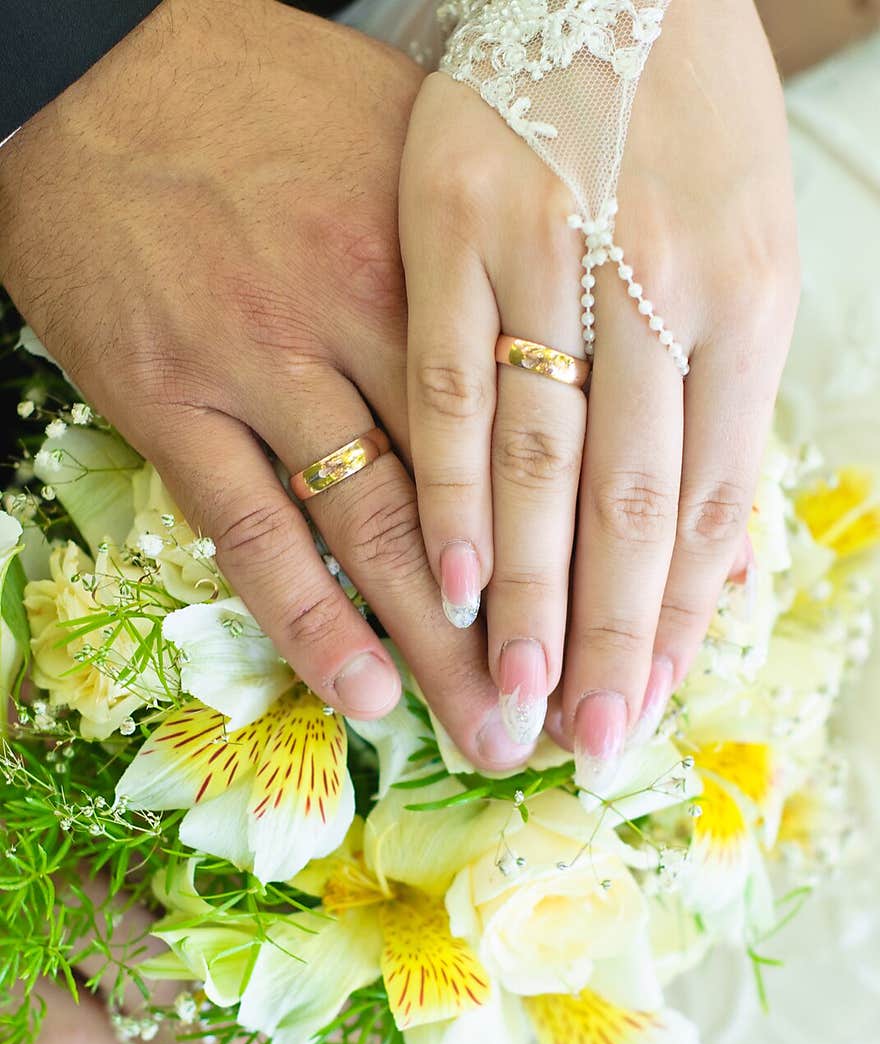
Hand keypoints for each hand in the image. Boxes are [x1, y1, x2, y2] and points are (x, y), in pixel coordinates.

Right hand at [0, 0, 526, 771]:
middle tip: (577, 716)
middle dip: (533, 621)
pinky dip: (311, 617)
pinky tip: (365, 690)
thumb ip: (500, 246)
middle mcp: (367, 311)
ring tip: (491, 735)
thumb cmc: (269, 104)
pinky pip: (252, 530)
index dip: (596, 535)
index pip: (548, 422)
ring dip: (441, 647)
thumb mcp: (416, 141)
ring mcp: (264, 360)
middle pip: (479, 497)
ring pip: (379, 530)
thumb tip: (602, 349)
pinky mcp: (173, 399)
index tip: (635, 621)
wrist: (95, 68)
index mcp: (445, 251)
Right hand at [399, 0, 797, 774]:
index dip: (681, 610)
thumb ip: (718, 404)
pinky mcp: (441, 219)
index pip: (712, 492)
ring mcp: (544, 246)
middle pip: (635, 496)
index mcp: (745, 290)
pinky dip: (454, 488)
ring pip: (542, 458)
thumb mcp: (732, 246)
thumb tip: (724, 551)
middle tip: (596, 738)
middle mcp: (656, 275)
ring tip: (526, 696)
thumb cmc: (665, 121)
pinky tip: (456, 581)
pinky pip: (443, 382)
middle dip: (616, 633)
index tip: (652, 699)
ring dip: (535, 591)